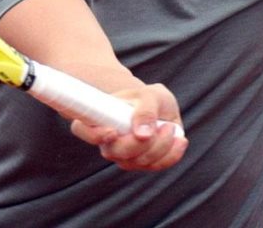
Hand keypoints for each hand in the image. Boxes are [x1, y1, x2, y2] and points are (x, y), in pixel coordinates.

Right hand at [70, 83, 188, 170]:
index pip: (82, 130)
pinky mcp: (142, 163)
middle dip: (141, 144)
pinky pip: (155, 167)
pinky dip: (171, 155)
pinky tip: (180, 140)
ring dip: (161, 146)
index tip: (112, 131)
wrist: (158, 106)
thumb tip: (142, 134)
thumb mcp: (150, 95)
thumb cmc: (148, 97)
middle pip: (115, 152)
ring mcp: (124, 155)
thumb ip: (146, 110)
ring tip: (170, 126)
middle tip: (162, 125)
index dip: (93, 134)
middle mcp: (107, 141)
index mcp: (99, 119)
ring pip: (138, 161)